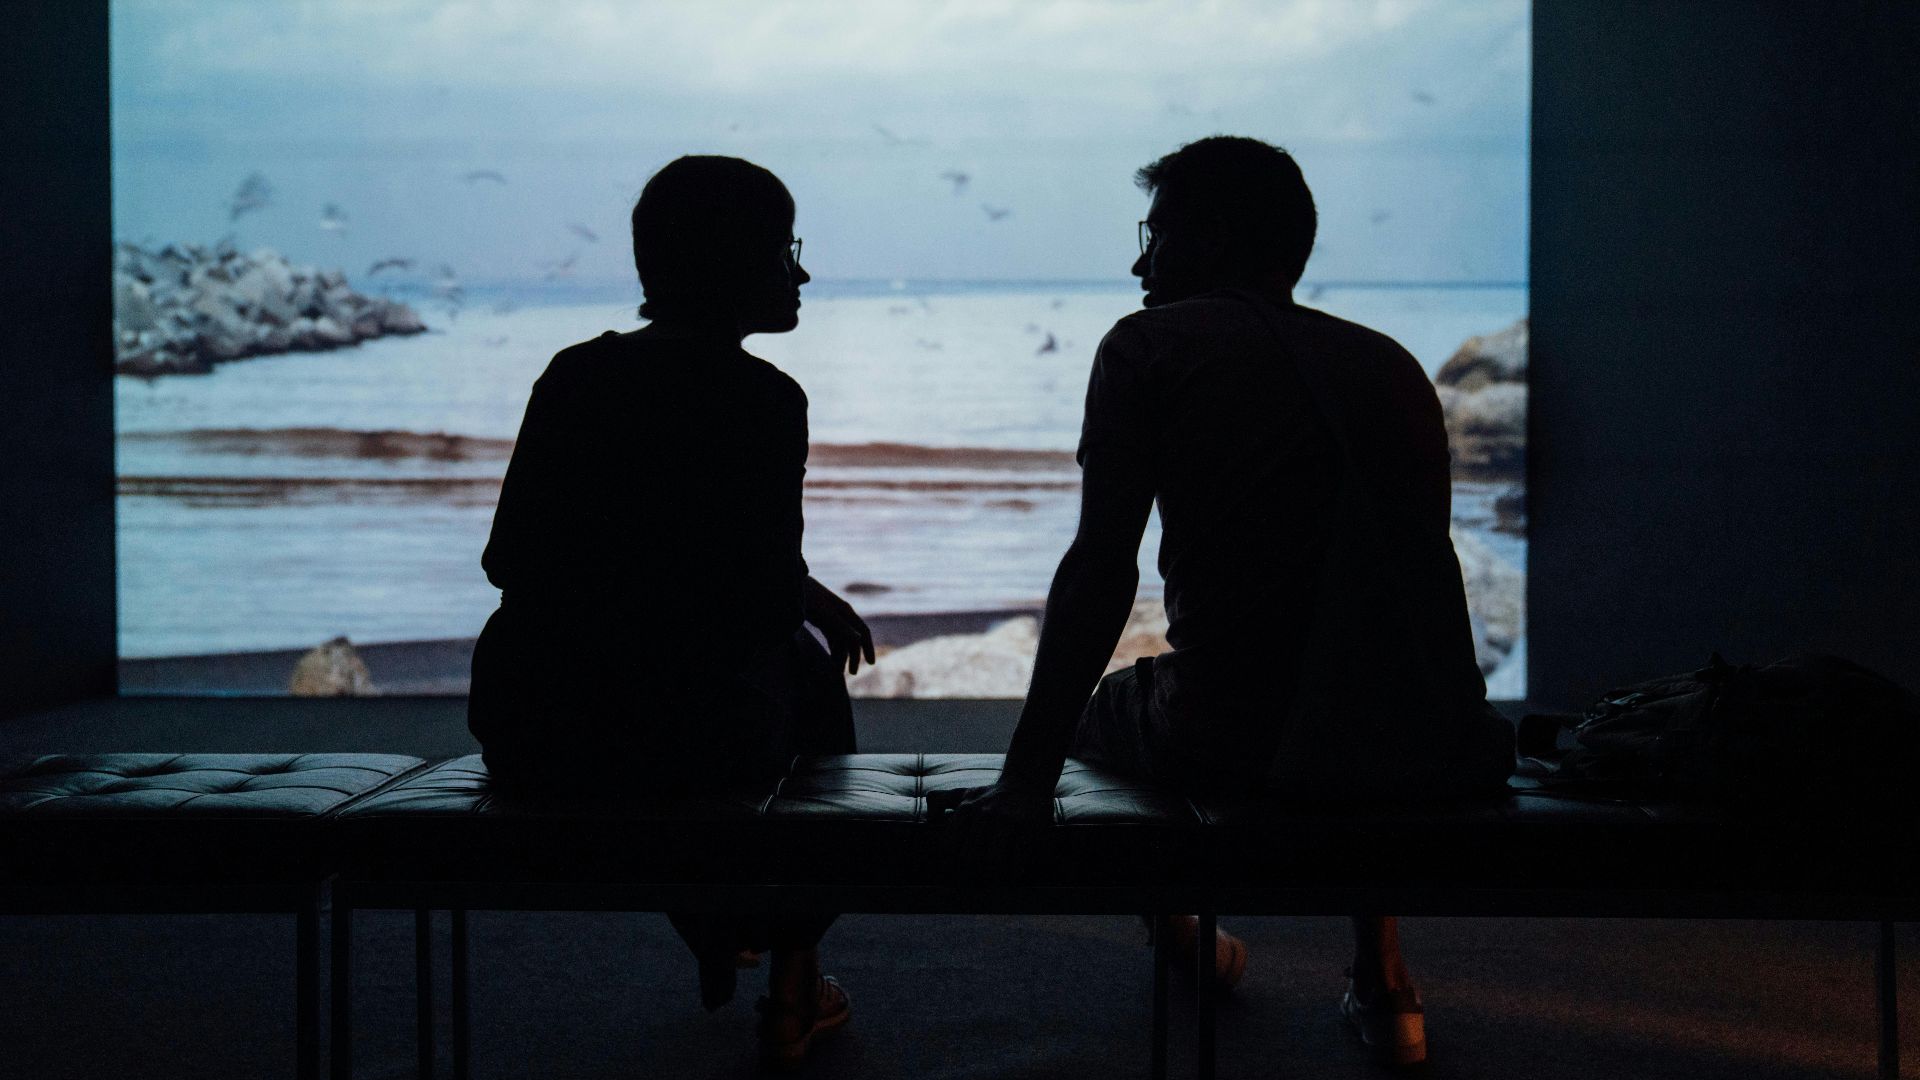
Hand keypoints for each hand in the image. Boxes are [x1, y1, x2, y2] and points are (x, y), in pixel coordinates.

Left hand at [803, 576, 875, 674]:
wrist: (790, 584)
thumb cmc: (807, 595)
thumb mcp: (823, 612)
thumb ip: (840, 625)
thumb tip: (859, 639)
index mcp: (845, 612)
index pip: (863, 632)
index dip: (868, 648)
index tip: (871, 663)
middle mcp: (842, 614)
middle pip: (853, 638)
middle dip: (853, 656)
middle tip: (851, 673)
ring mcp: (832, 617)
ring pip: (842, 640)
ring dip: (841, 654)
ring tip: (836, 671)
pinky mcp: (822, 619)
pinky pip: (833, 637)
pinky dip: (833, 648)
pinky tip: (831, 659)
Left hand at [925, 777, 1055, 870]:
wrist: (1027, 780)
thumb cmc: (991, 794)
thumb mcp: (964, 793)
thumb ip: (941, 801)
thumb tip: (929, 819)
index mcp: (966, 808)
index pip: (948, 846)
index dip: (949, 864)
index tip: (955, 874)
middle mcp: (984, 813)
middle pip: (969, 858)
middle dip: (971, 874)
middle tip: (976, 881)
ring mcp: (1006, 819)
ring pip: (993, 861)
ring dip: (993, 876)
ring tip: (994, 879)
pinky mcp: (1027, 826)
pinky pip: (1017, 859)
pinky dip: (1013, 872)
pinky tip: (1012, 874)